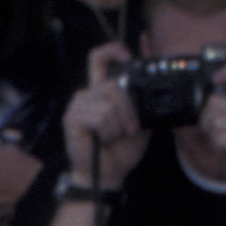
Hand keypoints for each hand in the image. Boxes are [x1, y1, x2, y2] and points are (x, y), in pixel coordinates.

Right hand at [65, 50, 150, 187]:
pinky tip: (102, 141)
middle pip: (113, 85)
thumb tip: (152, 78)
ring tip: (112, 137)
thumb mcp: (139, 120)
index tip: (128, 57)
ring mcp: (77, 105)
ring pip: (108, 103)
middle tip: (130, 129)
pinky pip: (100, 116)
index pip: (99, 58)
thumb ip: (142, 100)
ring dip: (117, 125)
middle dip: (128, 110)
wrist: (109, 175)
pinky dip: (107, 131)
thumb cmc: (121, 150)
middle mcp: (87, 93)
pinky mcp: (72, 118)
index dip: (113, 50)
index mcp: (100, 91)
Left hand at [193, 61, 225, 203]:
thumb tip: (201, 96)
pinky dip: (217, 146)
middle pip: (216, 101)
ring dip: (212, 135)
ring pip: (215, 120)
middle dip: (206, 119)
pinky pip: (219, 135)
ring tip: (224, 145)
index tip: (215, 78)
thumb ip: (222, 110)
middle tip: (216, 134)